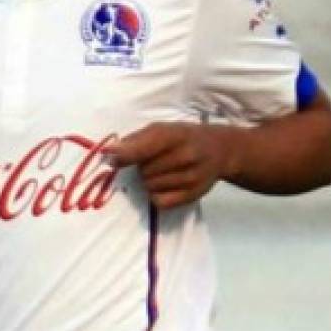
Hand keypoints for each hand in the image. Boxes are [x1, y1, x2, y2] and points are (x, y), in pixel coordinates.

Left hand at [109, 122, 238, 209]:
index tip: (111, 158)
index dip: (124, 155)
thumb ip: (136, 140)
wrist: (220, 150)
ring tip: (162, 171)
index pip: (143, 148)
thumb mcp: (162, 128)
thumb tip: (109, 154)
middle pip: (143, 171)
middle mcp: (186, 156)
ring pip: (150, 187)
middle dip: (141, 167)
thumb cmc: (184, 137)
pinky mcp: (192, 195)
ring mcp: (191, 177)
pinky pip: (159, 202)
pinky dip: (156, 195)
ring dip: (149, 181)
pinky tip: (165, 185)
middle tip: (153, 160)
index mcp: (175, 135)